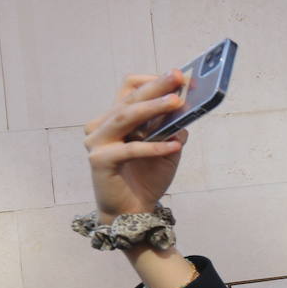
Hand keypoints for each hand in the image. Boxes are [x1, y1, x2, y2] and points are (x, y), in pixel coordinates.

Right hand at [85, 72, 189, 220]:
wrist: (133, 210)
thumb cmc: (148, 177)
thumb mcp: (168, 149)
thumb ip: (173, 129)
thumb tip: (189, 107)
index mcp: (117, 118)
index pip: (129, 88)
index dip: (153, 80)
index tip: (179, 76)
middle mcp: (103, 125)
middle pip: (129, 99)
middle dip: (156, 87)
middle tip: (178, 77)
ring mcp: (97, 141)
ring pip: (126, 117)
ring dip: (153, 108)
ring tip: (177, 102)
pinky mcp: (98, 160)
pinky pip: (130, 149)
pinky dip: (154, 147)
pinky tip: (175, 146)